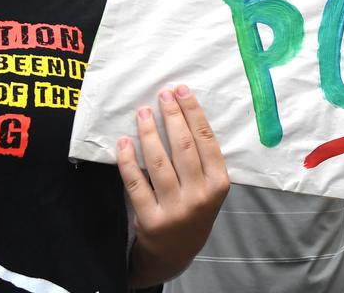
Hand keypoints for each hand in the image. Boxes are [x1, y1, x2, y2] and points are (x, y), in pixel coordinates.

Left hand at [119, 85, 229, 285]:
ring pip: (159, 162)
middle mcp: (199, 196)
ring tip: (143, 112)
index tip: (181, 91)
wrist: (175, 252)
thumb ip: (202, 159)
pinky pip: (136, 183)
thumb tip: (183, 113)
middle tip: (162, 94)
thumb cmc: (194, 210)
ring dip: (149, 132)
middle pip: (183, 147)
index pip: (206, 140)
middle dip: (172, 115)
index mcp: (219, 184)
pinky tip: (124, 142)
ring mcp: (175, 209)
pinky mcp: (150, 219)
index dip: (193, 112)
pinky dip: (128, 160)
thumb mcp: (210, 188)